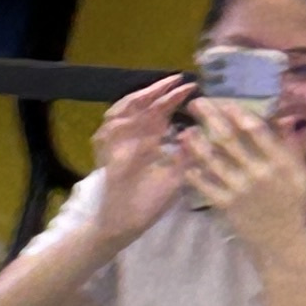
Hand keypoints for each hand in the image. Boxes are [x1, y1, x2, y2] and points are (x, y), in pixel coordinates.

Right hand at [92, 77, 195, 240]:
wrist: (125, 224)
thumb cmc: (150, 202)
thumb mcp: (177, 175)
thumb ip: (187, 155)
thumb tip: (198, 131)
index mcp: (148, 140)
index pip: (158, 111)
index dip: (172, 97)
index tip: (191, 87)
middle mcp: (129, 138)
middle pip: (137, 105)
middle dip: (156, 91)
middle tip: (176, 81)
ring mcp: (114, 146)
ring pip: (118, 113)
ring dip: (137, 101)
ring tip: (156, 93)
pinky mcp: (106, 158)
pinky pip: (107, 135)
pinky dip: (118, 124)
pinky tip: (135, 117)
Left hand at [179, 97, 305, 261]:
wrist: (280, 239)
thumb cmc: (290, 202)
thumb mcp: (298, 172)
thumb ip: (290, 145)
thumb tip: (284, 116)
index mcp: (279, 162)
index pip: (256, 131)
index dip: (238, 114)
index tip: (224, 101)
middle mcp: (258, 173)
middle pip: (229, 140)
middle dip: (210, 119)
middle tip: (196, 104)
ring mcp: (239, 189)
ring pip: (212, 161)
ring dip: (195, 143)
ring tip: (184, 130)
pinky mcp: (225, 205)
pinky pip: (204, 185)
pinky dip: (193, 173)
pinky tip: (184, 162)